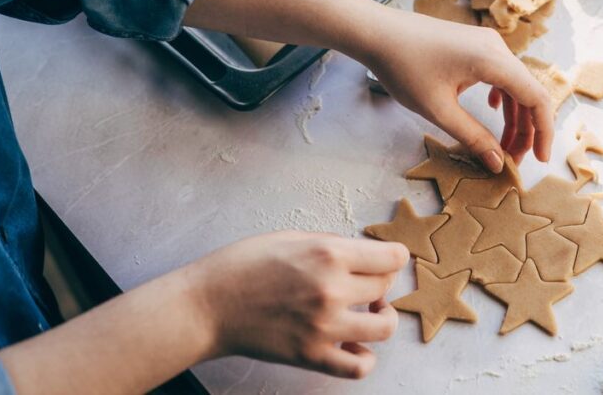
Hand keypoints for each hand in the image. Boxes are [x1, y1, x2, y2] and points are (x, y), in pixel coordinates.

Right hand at [191, 231, 408, 378]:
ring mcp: (324, 327)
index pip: (393, 258)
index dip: (394, 256)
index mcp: (328, 254)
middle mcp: (332, 290)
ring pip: (384, 327)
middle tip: (365, 281)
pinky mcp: (312, 356)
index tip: (388, 259)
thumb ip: (331, 244)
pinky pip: (359, 366)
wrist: (207, 305)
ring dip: (383, 317)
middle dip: (381, 281)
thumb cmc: (242, 266)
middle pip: (386, 287)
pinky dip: (365, 357)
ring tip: (370, 311)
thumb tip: (362, 253)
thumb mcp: (291, 236)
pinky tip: (354, 343)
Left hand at [362, 9, 553, 171]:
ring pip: (514, 85)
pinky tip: (493, 111)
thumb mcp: (438, 110)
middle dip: (525, 130)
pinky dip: (503, 98)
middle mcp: (496, 48)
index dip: (543, 131)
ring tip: (502, 146)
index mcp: (493, 60)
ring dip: (513, 117)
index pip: (536, 98)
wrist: (377, 33)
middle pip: (528, 93)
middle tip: (513, 160)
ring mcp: (487, 44)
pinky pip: (501, 74)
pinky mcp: (475, 45)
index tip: (540, 159)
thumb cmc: (403, 67)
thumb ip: (472, 137)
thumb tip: (497, 163)